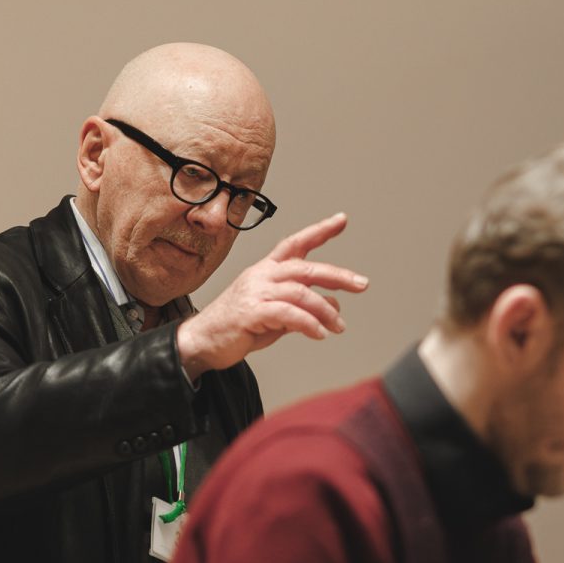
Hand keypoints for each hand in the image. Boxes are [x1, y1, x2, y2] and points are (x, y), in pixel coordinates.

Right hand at [176, 212, 367, 379]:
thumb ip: (302, 307)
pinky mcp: (251, 313)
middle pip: (306, 268)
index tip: (342, 219)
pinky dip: (308, 324)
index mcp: (266, 270)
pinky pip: (288, 315)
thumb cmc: (237, 327)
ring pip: (300, 293)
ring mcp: (255, 292)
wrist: (202, 343)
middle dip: (337, 275)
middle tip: (361, 284)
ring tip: (338, 327)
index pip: (295, 244)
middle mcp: (261, 276)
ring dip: (325, 311)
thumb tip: (333, 305)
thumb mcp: (276, 315)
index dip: (319, 231)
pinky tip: (319, 334)